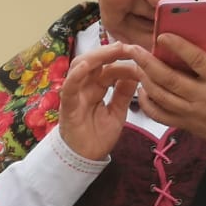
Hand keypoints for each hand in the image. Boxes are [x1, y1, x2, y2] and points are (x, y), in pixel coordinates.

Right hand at [56, 43, 142, 160]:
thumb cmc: (98, 136)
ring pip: (80, 68)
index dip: (121, 60)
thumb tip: (137, 73)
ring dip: (95, 57)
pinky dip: (75, 76)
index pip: (108, 68)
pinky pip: (69, 88)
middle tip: (126, 46)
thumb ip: (124, 93)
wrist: (85, 159)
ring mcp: (75, 94)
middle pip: (94, 62)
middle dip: (109, 52)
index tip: (137, 54)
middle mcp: (85, 87)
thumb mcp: (118, 112)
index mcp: (97, 88)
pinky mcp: (68, 106)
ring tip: (111, 50)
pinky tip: (86, 66)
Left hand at [127, 26, 205, 143]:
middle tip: (134, 50)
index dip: (179, 47)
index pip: (197, 60)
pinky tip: (142, 90)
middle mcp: (204, 96)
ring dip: (145, 80)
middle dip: (149, 63)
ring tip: (135, 65)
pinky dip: (148, 103)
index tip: (163, 36)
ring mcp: (192, 112)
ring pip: (162, 96)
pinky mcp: (186, 124)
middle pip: (171, 79)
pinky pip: (160, 115)